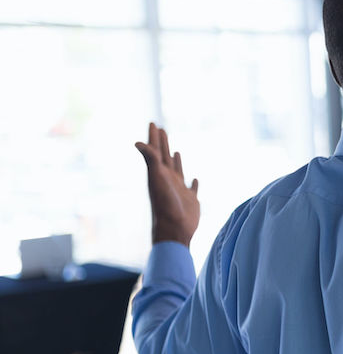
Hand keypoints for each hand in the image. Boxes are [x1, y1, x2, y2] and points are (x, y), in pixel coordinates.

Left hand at [134, 122, 199, 246]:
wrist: (174, 229)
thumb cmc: (165, 204)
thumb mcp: (157, 179)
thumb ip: (150, 160)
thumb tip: (137, 142)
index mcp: (159, 173)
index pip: (156, 151)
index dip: (154, 137)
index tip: (153, 123)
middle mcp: (168, 180)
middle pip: (164, 157)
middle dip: (162, 143)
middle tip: (161, 129)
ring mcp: (179, 190)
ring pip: (177, 171)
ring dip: (176, 161)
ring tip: (176, 152)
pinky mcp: (191, 200)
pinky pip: (192, 188)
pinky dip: (193, 182)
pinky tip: (194, 179)